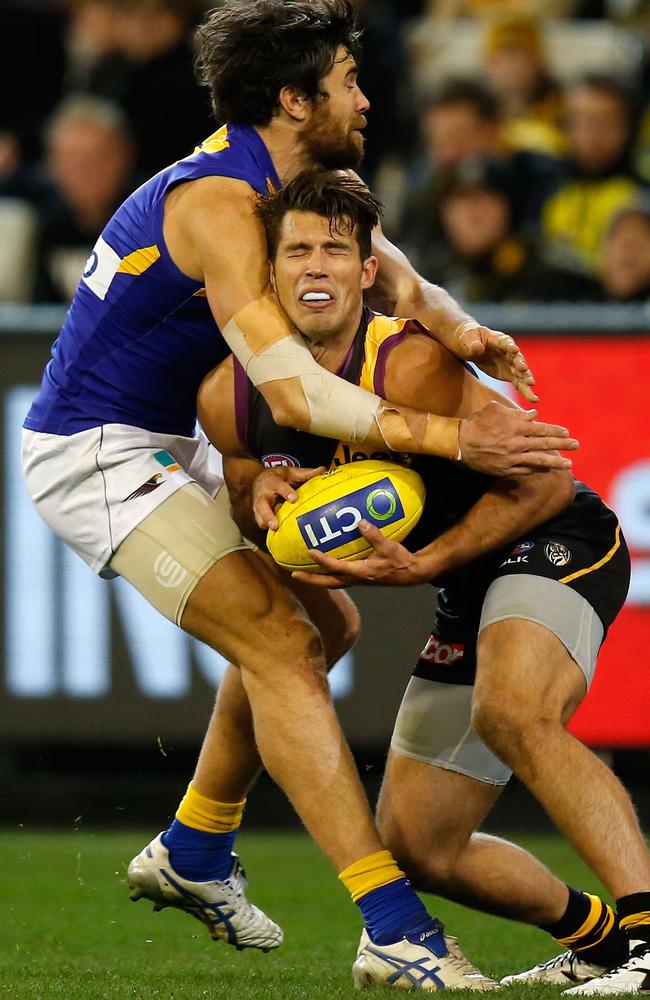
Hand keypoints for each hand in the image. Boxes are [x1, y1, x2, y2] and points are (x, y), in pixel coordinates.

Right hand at [253, 465, 324, 529]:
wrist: (260, 480)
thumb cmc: (278, 477)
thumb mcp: (291, 472)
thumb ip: (305, 474)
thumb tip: (323, 470)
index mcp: (272, 482)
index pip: (278, 486)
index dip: (285, 492)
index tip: (294, 499)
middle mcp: (263, 494)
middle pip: (262, 505)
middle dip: (268, 515)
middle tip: (275, 524)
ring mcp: (259, 505)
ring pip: (259, 516)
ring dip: (266, 523)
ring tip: (274, 531)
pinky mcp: (259, 514)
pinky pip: (261, 522)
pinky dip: (267, 527)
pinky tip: (277, 533)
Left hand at [292, 520, 424, 588]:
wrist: (411, 574)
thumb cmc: (400, 561)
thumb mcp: (390, 547)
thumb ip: (375, 535)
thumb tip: (360, 522)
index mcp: (361, 572)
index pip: (337, 567)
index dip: (322, 560)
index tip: (310, 551)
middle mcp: (356, 579)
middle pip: (327, 582)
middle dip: (310, 580)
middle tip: (293, 575)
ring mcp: (357, 580)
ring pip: (331, 582)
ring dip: (316, 579)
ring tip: (302, 573)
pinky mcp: (359, 579)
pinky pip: (338, 579)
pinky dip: (328, 575)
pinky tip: (323, 568)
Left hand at [453, 322, 537, 402]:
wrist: (470, 346)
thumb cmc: (469, 339)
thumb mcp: (467, 339)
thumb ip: (473, 344)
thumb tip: (477, 348)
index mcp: (498, 339)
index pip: (505, 342)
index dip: (509, 346)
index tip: (514, 350)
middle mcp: (508, 351)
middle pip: (516, 357)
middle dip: (520, 363)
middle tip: (523, 369)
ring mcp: (510, 363)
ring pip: (521, 371)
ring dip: (526, 377)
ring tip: (531, 385)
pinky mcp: (509, 374)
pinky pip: (519, 383)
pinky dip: (525, 390)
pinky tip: (532, 398)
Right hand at [459, 400, 578, 475]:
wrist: (459, 443)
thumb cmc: (477, 423)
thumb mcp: (495, 410)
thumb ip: (516, 413)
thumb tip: (535, 415)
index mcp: (515, 427)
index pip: (541, 429)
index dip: (555, 431)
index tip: (567, 432)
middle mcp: (516, 443)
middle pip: (544, 444)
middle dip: (563, 445)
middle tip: (576, 446)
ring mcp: (512, 458)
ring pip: (539, 461)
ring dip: (556, 462)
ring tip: (569, 465)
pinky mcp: (505, 470)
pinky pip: (526, 470)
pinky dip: (537, 469)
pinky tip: (546, 469)